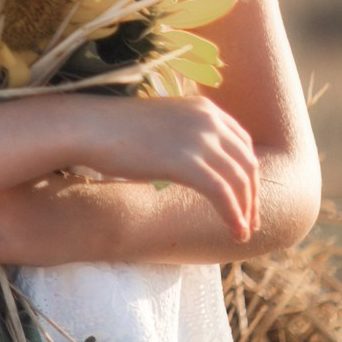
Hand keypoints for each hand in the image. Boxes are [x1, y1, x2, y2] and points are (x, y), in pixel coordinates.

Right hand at [72, 94, 260, 244]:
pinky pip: (223, 194)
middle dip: (252, 195)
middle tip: (250, 220)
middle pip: (246, 163)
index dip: (248, 173)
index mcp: (204, 109)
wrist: (89, 128)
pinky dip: (233, 215)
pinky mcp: (188, 163)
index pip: (242, 143)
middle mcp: (209, 120)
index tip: (246, 196)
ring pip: (239, 181)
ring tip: (242, 232)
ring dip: (245, 210)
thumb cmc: (115, 130)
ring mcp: (200, 140)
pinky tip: (235, 232)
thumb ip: (185, 137)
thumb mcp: (162, 126)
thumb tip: (192, 165)